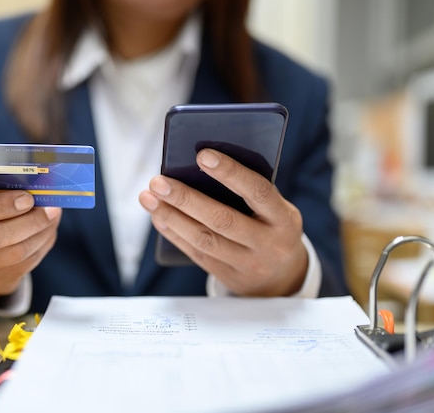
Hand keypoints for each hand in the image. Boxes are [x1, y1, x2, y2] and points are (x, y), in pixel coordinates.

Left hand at [139, 148, 306, 296]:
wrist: (282, 277)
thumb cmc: (272, 226)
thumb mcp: (274, 208)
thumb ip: (248, 190)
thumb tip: (200, 164)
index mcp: (284, 219)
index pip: (258, 191)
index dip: (231, 173)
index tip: (202, 155)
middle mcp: (268, 244)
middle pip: (222, 220)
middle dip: (186, 199)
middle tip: (158, 181)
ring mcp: (247, 264)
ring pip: (203, 240)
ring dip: (171, 217)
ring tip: (149, 197)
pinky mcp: (227, 277)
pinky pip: (196, 253)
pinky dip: (173, 232)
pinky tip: (157, 215)